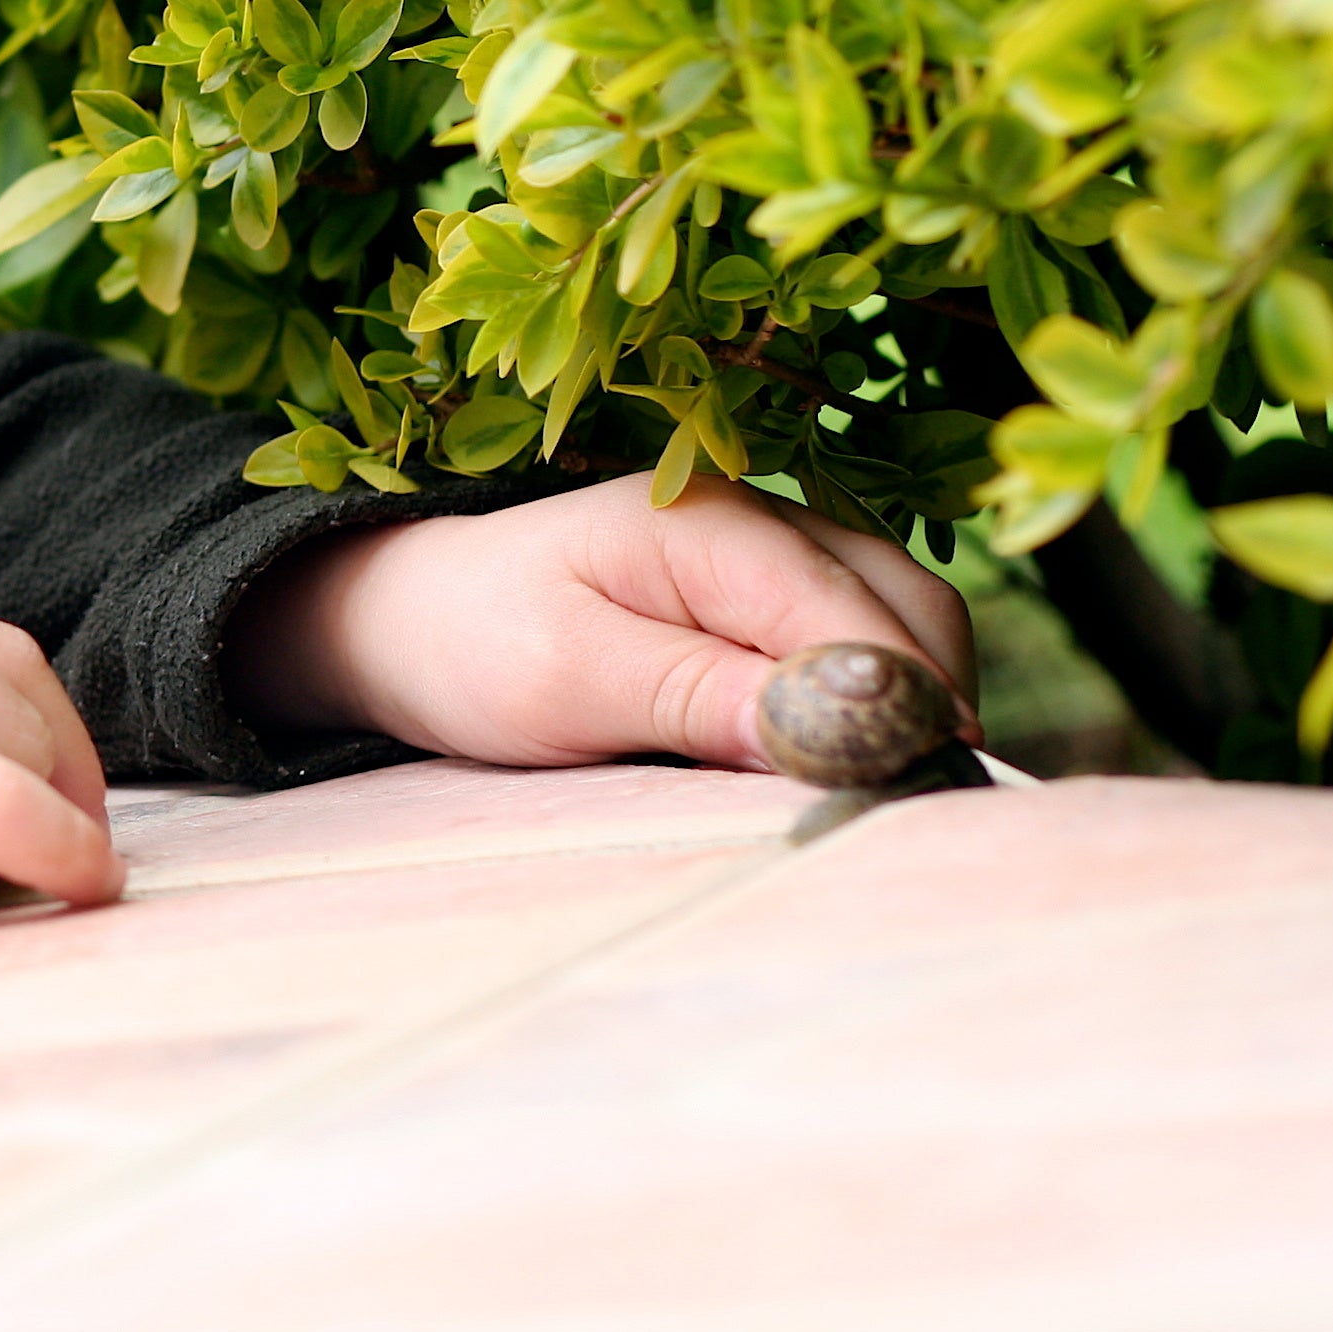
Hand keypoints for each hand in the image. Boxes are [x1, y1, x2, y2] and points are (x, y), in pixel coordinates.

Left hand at [222, 475, 976, 772]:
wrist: (409, 619)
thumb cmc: (470, 644)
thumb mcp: (565, 680)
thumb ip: (698, 694)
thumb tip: (840, 719)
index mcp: (711, 524)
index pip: (854, 616)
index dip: (896, 708)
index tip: (902, 799)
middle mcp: (764, 518)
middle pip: (910, 610)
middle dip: (923, 707)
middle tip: (897, 813)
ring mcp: (778, 550)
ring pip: (905, 622)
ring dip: (912, 704)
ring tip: (874, 792)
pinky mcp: (771, 593)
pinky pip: (865, 636)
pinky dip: (877, 695)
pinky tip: (844, 758)